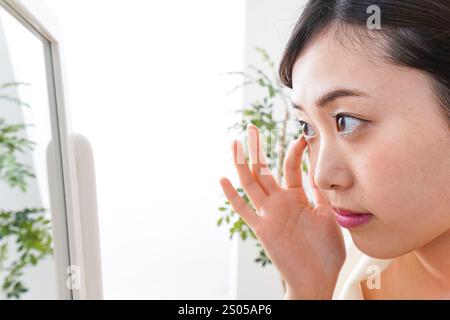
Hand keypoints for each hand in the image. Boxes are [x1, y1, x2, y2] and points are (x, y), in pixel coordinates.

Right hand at [219, 124, 345, 298]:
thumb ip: (321, 192)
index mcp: (297, 197)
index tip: (302, 135)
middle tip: (252, 128)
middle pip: (264, 170)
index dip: (294, 151)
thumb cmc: (327, 249)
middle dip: (258, 149)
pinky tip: (222, 179)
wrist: (319, 277)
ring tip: (237, 143)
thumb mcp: (328, 214)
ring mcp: (268, 214)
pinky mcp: (261, 228)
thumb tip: (320, 167)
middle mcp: (279, 202)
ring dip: (243, 164)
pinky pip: (243, 210)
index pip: (291, 167)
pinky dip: (232, 197)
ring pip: (251, 184)